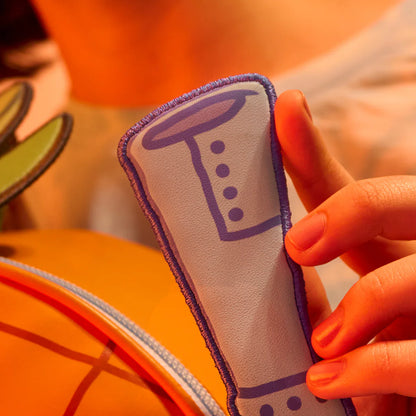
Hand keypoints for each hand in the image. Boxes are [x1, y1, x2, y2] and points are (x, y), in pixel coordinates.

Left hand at [275, 90, 415, 415]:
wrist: (405, 407)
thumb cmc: (370, 361)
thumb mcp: (338, 321)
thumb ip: (309, 295)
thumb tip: (277, 261)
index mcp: (385, 248)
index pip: (344, 188)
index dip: (310, 148)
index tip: (284, 108)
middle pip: (402, 201)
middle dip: (354, 210)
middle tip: (297, 245)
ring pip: (415, 273)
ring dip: (365, 302)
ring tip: (320, 343)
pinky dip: (374, 366)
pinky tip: (327, 379)